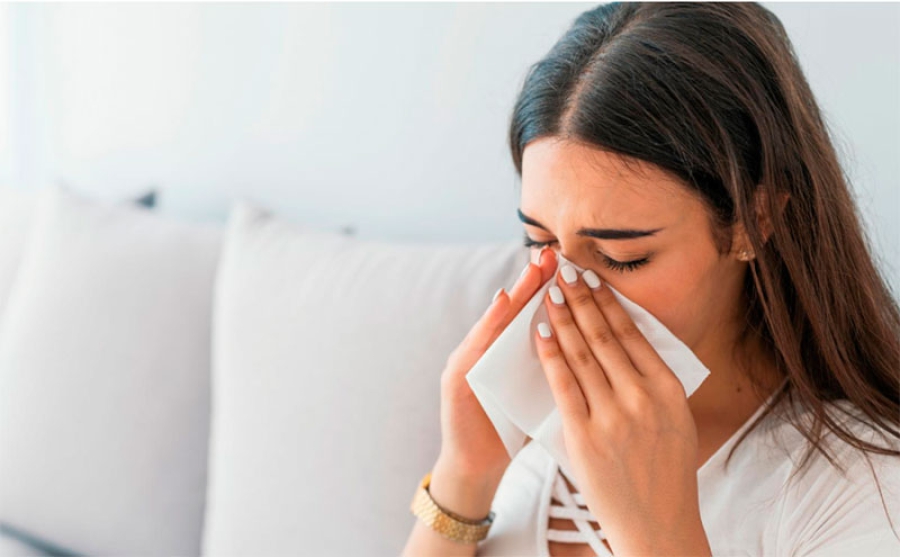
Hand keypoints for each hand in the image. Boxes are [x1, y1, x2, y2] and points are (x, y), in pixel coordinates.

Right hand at [436, 246, 558, 481]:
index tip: (574, 263)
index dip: (553, 289)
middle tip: (552, 252)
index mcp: (515, 354)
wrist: (479, 464)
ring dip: (514, 292)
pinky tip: (501, 302)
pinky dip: (488, 322)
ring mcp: (470, 360)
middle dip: (533, 280)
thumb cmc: (514, 428)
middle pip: (515, 309)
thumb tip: (597, 342)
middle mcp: (490, 350)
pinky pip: (475, 345)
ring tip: (532, 268)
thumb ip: (556, 365)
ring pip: (496, 320)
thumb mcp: (540, 392)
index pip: (535, 315)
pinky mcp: (457, 377)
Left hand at [533, 264, 711, 555]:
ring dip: (562, 318)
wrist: (657, 523)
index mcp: (667, 388)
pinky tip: (540, 333)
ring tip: (549, 292)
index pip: (632, 333)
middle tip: (564, 271)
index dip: (608, 302)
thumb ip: (655, 382)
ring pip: (581, 354)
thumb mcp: (676, 419)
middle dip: (580, 298)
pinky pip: (563, 385)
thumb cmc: (667, 470)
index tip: (592, 278)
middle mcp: (642, 397)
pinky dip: (550, 355)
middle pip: (603, 336)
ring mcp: (613, 416)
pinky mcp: (585, 436)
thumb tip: (634, 341)